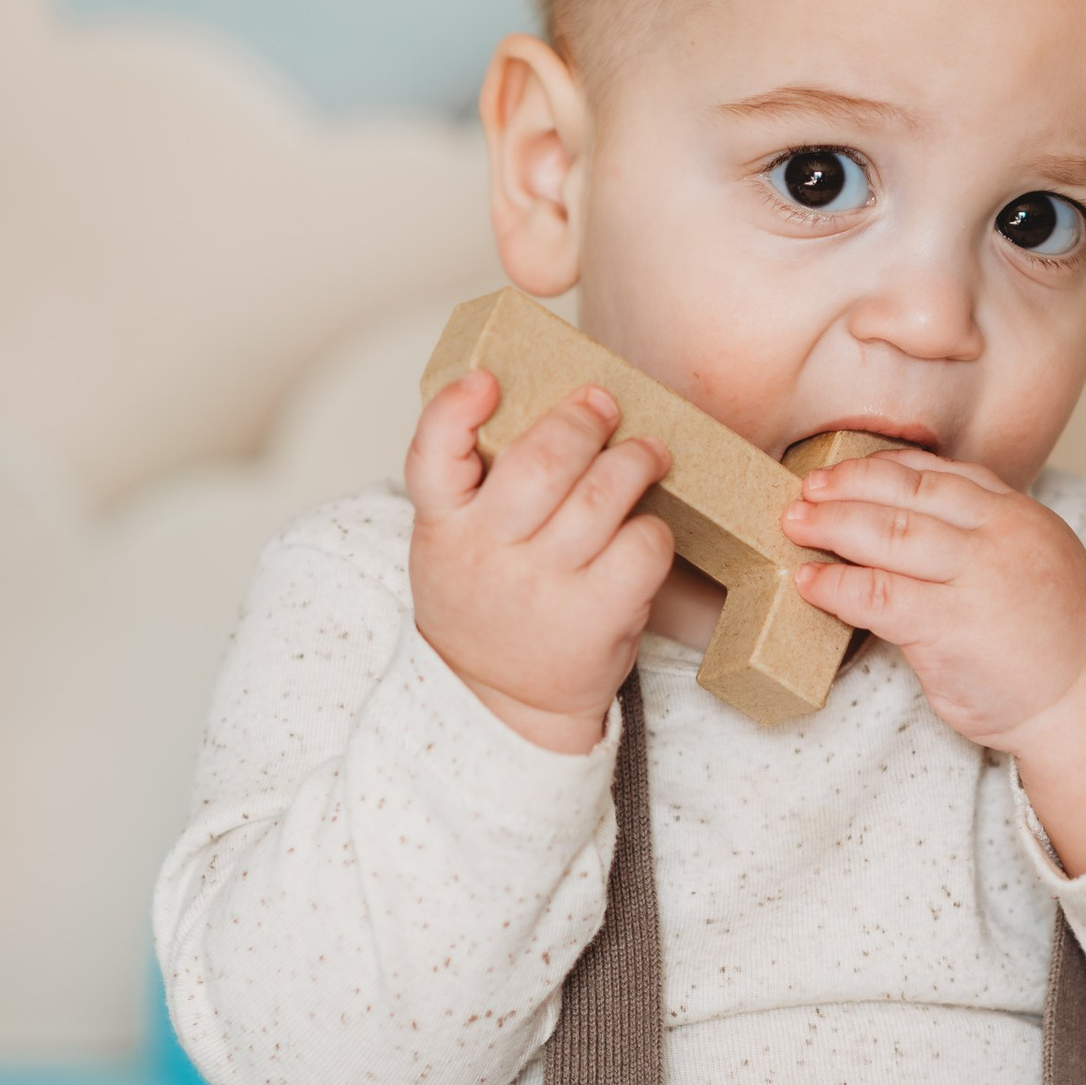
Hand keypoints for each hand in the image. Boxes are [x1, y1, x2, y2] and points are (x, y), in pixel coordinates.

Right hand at [408, 372, 675, 753]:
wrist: (502, 704)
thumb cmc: (485, 603)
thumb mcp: (451, 543)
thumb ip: (475, 482)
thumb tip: (544, 402)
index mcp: (443, 527)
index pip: (432, 456)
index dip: (454, 408)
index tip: (485, 380)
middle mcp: (487, 554)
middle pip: (540, 462)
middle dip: (583, 420)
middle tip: (604, 406)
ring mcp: (542, 588)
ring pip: (601, 496)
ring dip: (635, 460)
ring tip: (647, 453)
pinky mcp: (596, 618)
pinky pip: (642, 547)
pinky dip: (653, 528)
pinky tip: (644, 528)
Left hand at [781, 453, 1085, 871]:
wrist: (1085, 704)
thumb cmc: (1051, 641)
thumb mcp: (1033, 560)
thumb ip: (981, 534)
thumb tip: (907, 518)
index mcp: (1018, 514)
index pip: (940, 473)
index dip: (883, 467)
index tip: (844, 469)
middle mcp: (999, 535)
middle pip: (907, 493)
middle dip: (847, 486)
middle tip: (804, 489)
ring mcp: (976, 578)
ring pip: (888, 533)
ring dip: (831, 525)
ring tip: (794, 524)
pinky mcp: (951, 626)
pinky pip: (878, 595)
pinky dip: (836, 585)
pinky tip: (810, 582)